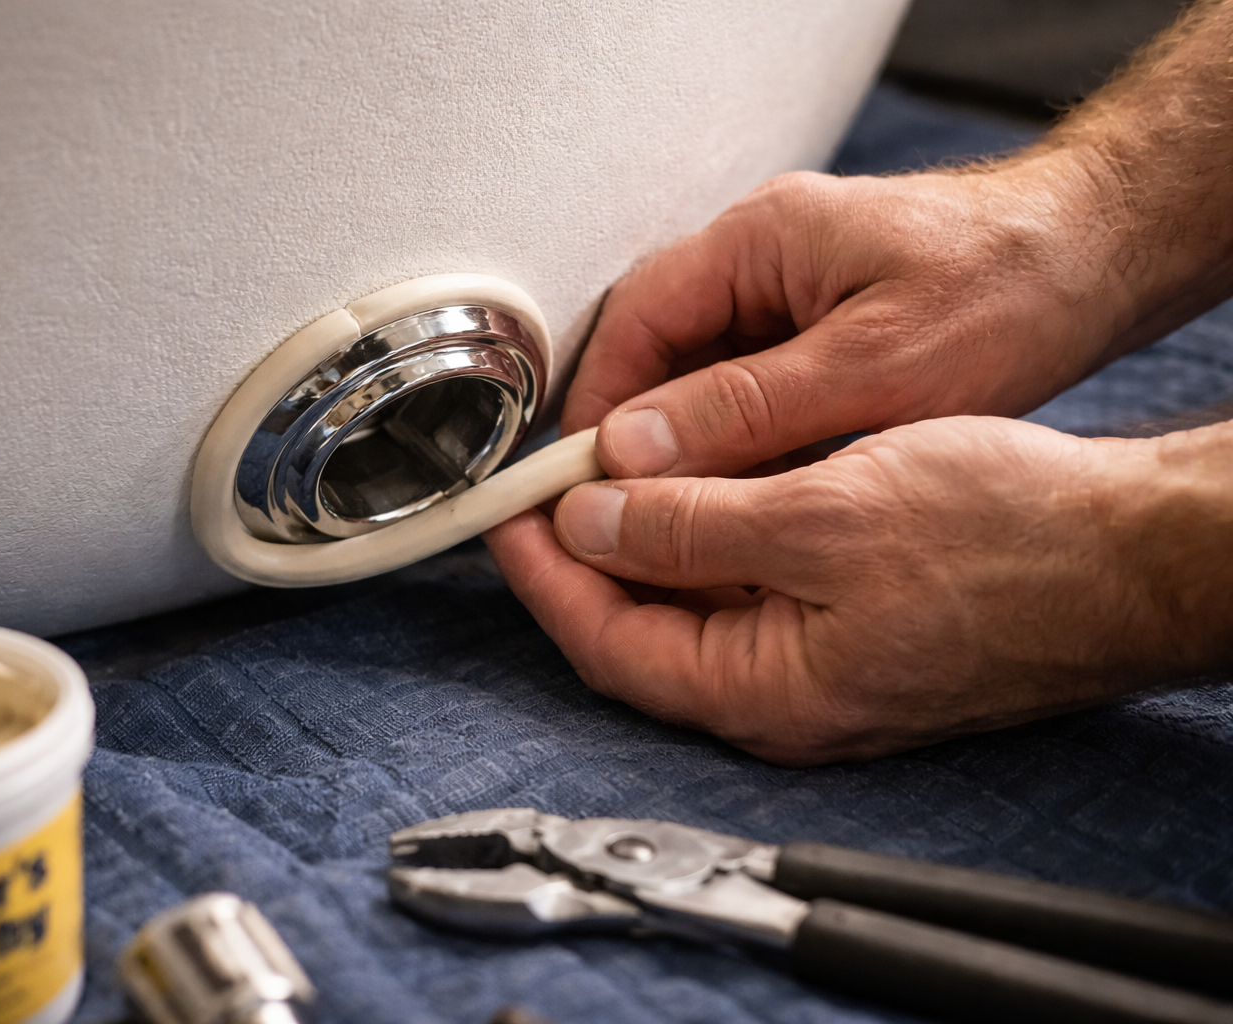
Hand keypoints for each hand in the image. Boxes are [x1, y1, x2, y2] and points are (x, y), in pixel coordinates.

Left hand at [486, 417, 1232, 764]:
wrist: (1131, 552)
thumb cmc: (1007, 539)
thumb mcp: (822, 516)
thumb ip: (692, 527)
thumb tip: (592, 524)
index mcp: (765, 692)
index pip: (606, 642)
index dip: (543, 574)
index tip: (506, 513)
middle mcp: (783, 698)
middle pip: (639, 631)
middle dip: (584, 556)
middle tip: (544, 486)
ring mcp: (818, 668)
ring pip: (692, 607)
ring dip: (645, 540)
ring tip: (606, 472)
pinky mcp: (851, 631)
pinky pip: (749, 592)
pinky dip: (707, 538)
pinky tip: (696, 484)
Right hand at [565, 162, 1139, 479]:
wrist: (1101, 261)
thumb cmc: (1009, 292)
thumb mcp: (873, 367)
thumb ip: (746, 408)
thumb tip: (631, 449)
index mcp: (759, 238)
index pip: (633, 318)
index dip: (596, 404)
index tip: (579, 480)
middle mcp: (760, 257)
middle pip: (656, 348)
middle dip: (633, 433)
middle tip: (618, 514)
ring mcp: (788, 290)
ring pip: (698, 374)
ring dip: (684, 443)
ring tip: (673, 517)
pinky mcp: (817, 326)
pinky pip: (746, 387)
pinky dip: (736, 442)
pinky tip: (740, 498)